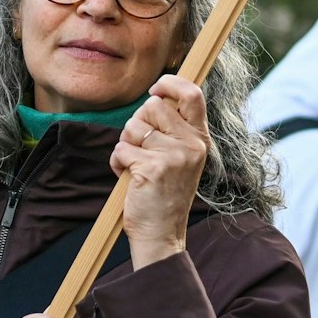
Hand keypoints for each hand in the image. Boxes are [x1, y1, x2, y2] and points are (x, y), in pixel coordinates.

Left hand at [111, 75, 208, 268]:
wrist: (162, 234)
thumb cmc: (166, 194)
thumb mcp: (183, 158)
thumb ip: (175, 129)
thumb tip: (155, 97)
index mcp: (200, 139)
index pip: (193, 94)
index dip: (171, 83)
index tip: (156, 89)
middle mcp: (191, 145)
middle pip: (153, 106)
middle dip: (137, 122)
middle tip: (141, 147)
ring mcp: (173, 156)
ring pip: (133, 127)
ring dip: (125, 144)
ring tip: (136, 165)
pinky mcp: (152, 168)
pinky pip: (120, 149)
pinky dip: (117, 162)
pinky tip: (128, 178)